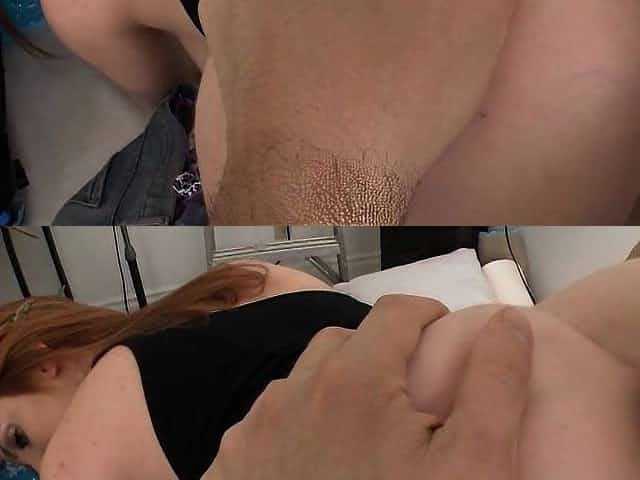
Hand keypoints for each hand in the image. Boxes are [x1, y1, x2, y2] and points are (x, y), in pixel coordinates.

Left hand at [206, 296, 532, 479]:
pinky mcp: (230, 467)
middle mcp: (291, 392)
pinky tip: (317, 462)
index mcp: (353, 380)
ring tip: (366, 432)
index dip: (428, 317)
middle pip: (344, 342)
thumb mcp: (474, 467)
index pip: (397, 311)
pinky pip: (269, 422)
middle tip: (409, 396)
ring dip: (335, 388)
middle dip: (380, 353)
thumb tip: (508, 323)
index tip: (443, 340)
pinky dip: (298, 424)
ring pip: (303, 381)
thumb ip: (494, 385)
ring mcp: (253, 431)